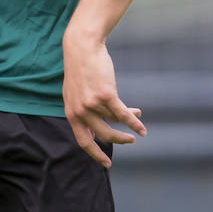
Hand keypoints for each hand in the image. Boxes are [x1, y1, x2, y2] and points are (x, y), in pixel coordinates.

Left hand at [62, 32, 145, 167]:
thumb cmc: (80, 69)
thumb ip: (82, 111)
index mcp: (71, 113)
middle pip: (103, 135)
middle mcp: (80, 111)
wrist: (82, 47)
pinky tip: (141, 127)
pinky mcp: (106, 95)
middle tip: (129, 142)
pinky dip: (134, 122)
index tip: (107, 164)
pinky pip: (123, 114)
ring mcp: (93, 104)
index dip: (95, 154)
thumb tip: (95, 129)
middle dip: (118, 140)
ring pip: (115, 121)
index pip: (83, 140)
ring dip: (128, 124)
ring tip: (136, 122)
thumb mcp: (74, 93)